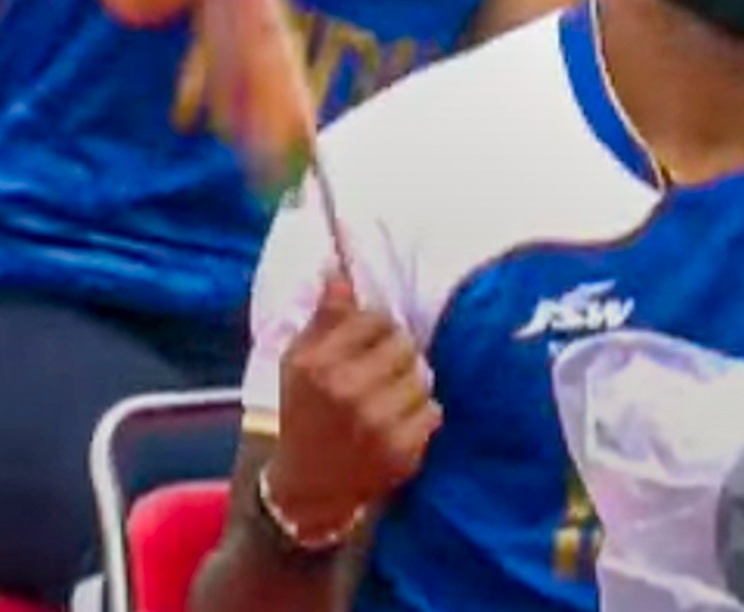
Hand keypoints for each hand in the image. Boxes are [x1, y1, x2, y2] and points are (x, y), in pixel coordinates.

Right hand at [266, 271, 434, 538]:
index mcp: (317, 364)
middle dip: (394, 357)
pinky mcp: (403, 450)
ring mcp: (378, 422)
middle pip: (405, 345)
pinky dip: (419, 417)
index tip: (364, 346)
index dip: (374, 330)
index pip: (375, 318)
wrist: (307, 487)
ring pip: (422, 377)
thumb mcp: (298, 363)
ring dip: (408, 387)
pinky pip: (433, 410)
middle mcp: (347, 390)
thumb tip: (337, 266)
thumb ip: (323, 316)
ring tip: (382, 404)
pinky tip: (393, 427)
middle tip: (375, 378)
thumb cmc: (304, 414)